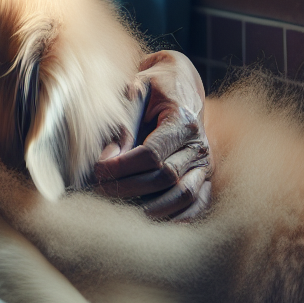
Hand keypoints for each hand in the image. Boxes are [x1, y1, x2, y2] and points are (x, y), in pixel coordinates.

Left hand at [93, 51, 211, 220]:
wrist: (180, 82)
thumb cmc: (153, 86)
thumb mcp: (135, 92)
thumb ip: (123, 124)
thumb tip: (107, 159)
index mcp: (182, 120)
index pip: (152, 154)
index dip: (122, 166)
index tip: (98, 170)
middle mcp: (199, 145)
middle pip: (165, 177)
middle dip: (129, 186)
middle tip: (100, 189)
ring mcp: (205, 163)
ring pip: (183, 195)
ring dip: (151, 206)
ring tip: (121, 207)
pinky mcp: (205, 175)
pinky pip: (198, 202)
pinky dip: (178, 215)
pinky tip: (152, 220)